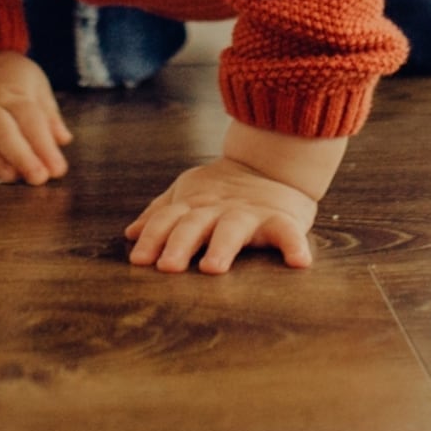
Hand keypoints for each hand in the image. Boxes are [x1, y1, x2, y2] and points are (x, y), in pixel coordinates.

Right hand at [0, 51, 72, 185]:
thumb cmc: (7, 74)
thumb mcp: (34, 82)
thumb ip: (48, 113)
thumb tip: (63, 140)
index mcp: (13, 91)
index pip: (30, 119)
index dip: (44, 146)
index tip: (57, 169)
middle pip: (2, 131)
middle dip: (21, 157)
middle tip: (37, 178)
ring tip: (9, 177)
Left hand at [125, 158, 316, 273]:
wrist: (273, 163)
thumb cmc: (225, 189)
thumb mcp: (189, 195)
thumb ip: (161, 213)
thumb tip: (130, 234)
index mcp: (195, 204)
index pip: (168, 219)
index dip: (153, 237)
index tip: (139, 260)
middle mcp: (218, 209)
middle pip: (194, 224)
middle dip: (179, 243)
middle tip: (167, 266)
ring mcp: (249, 213)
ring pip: (232, 229)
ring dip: (222, 246)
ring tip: (212, 267)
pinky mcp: (281, 218)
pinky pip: (288, 233)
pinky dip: (294, 246)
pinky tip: (299, 262)